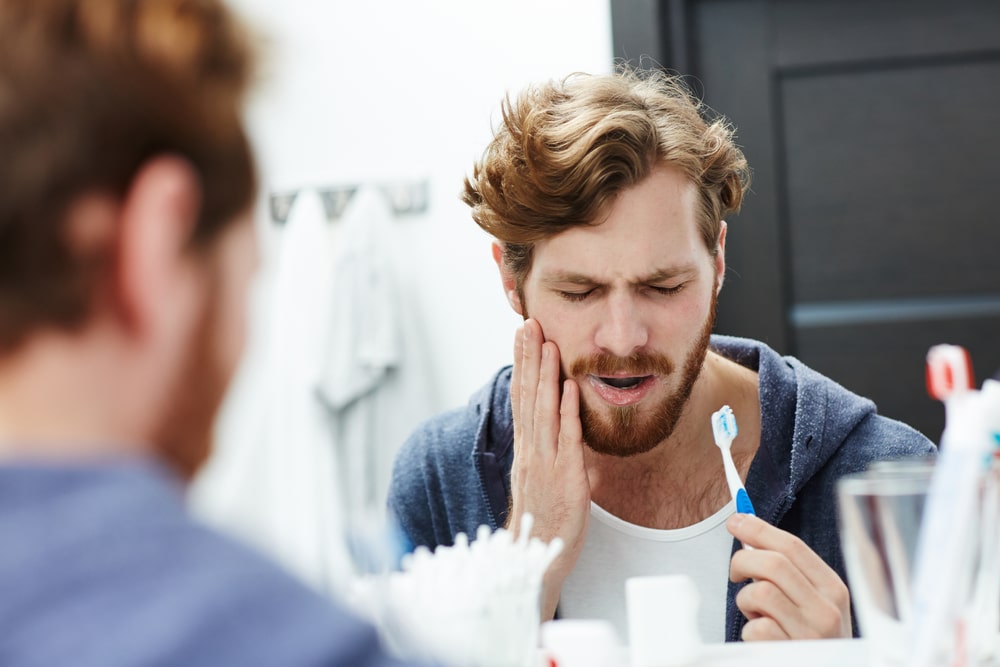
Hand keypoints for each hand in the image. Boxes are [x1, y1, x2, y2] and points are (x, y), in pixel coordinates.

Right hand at [508, 318, 590, 619]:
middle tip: (528, 323)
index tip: (522, 336)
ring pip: (542, 410)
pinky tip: (567, 387)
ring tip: (547, 343)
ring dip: (545, 374)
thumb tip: (562, 428)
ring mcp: (545, 461)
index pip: (520, 397)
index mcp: (526, 448)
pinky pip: (565, 437)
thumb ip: (550, 450)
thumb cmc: (544, 520)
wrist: (536, 556)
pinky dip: (566, 410)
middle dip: (528, 357)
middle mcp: (531, 449)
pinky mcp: (564, 476)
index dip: (521, 364)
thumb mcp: (544, 478)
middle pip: (526, 395)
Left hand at [727, 513, 851, 639]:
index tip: (736, 521)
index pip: (793, 546)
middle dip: (743, 560)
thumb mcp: (810, 602)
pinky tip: (761, 637)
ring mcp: (811, 634)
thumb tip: (748, 530)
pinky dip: (749, 630)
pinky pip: (756, 628)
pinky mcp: (791, 654)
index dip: (759, 529)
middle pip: (773, 563)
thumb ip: (787, 572)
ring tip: (755, 613)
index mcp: (833, 589)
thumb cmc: (808, 637)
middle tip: (735, 572)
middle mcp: (827, 610)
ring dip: (746, 600)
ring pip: (761, 592)